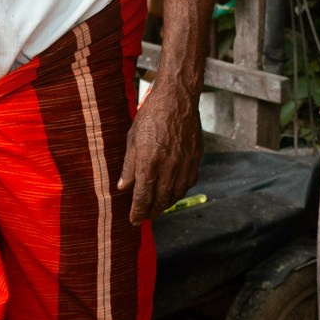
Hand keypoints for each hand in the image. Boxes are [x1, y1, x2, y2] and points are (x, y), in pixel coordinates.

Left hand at [117, 78, 200, 224]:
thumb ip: (129, 166)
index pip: (143, 196)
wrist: (178, 99)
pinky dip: (179, 192)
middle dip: (151, 211)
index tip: (134, 220)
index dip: (138, 211)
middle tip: (145, 217)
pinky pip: (188, 183)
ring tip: (157, 208)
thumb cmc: (152, 115)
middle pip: (160, 199)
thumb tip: (123, 187)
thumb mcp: (132, 139)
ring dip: (165, 204)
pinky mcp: (195, 159)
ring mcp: (184, 164)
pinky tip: (173, 193)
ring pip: (175, 194)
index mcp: (149, 162)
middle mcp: (168, 167)